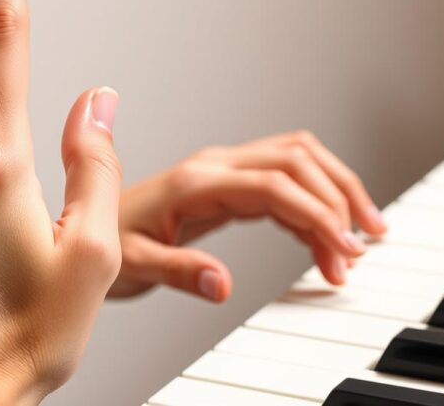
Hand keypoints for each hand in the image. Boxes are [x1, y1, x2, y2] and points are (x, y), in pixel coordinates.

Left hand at [110, 131, 385, 301]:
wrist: (80, 236)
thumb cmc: (101, 248)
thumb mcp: (131, 266)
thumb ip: (177, 271)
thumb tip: (224, 283)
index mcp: (195, 182)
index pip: (273, 184)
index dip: (315, 213)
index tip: (343, 250)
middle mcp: (213, 167)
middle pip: (297, 159)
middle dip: (340, 198)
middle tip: (361, 247)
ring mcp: (222, 170)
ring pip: (298, 160)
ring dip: (336, 190)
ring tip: (363, 235)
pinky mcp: (227, 184)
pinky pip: (284, 180)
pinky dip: (315, 202)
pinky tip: (328, 234)